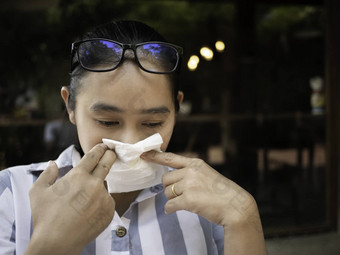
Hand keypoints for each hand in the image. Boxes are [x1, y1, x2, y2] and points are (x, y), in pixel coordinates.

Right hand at [26, 144, 115, 254]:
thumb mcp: (38, 192)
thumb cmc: (45, 217)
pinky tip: (88, 212)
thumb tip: (53, 163)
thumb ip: (47, 174)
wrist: (57, 242)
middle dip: (110, 155)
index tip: (103, 146)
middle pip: (107, 164)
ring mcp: (104, 198)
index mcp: (78, 176)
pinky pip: (107, 202)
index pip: (93, 156)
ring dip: (98, 189)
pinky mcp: (109, 211)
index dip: (99, 149)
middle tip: (112, 152)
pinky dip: (100, 204)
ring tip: (83, 202)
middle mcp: (94, 184)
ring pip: (104, 187)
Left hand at [141, 151, 259, 228]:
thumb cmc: (222, 192)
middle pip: (165, 179)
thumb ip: (190, 172)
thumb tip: (172, 179)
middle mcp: (191, 171)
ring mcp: (190, 185)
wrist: (236, 206)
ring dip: (173, 199)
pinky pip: (169, 205)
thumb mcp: (207, 174)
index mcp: (195, 164)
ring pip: (167, 192)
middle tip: (183, 194)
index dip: (155, 156)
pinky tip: (176, 209)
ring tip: (188, 201)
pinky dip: (170, 209)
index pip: (170, 158)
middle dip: (170, 188)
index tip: (143, 154)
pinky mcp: (189, 199)